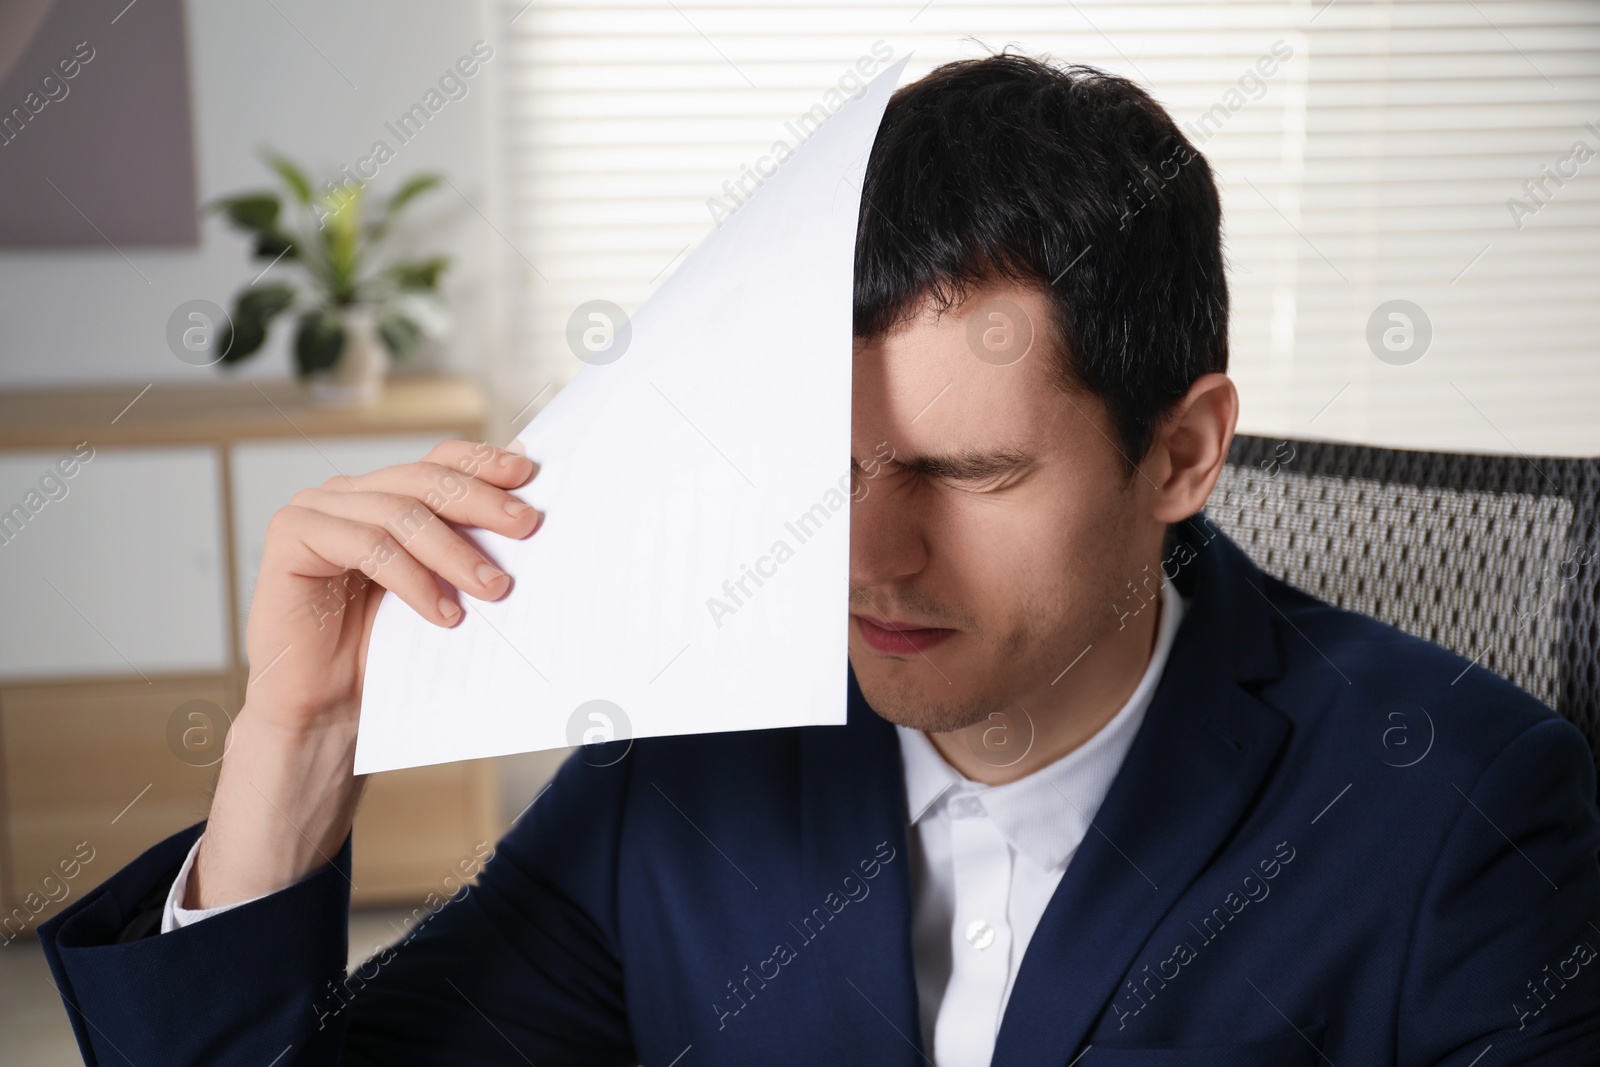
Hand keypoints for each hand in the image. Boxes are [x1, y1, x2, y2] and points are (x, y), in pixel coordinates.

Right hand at [190, 439, 539, 908]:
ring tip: (493, 588)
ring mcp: (314, 510)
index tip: (529, 475)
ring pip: (399, 514)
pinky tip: (443, 613)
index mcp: (382, 495)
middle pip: (423, 480)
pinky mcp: (290, 535)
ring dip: (453, 552)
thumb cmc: (381, 652)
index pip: (438, 460)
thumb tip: (527, 509)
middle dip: (481, 503)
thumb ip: (467, 546)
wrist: (325, 710)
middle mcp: (347, 494)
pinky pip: (366, 545)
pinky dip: (412, 578)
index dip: (483, 462)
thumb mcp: (439, 589)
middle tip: (526, 527)